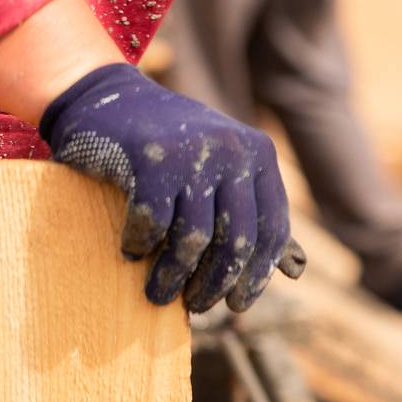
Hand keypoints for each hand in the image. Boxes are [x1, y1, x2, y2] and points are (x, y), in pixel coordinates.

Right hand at [38, 63, 304, 312]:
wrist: (104, 96)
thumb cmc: (168, 145)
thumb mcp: (221, 170)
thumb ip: (254, 213)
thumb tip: (296, 272)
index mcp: (259, 156)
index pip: (272, 230)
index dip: (257, 275)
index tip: (238, 305)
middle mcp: (233, 151)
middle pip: (236, 241)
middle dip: (216, 284)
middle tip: (198, 306)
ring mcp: (193, 151)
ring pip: (194, 239)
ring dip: (175, 276)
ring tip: (159, 294)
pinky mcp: (150, 156)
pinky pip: (152, 222)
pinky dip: (141, 245)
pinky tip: (130, 254)